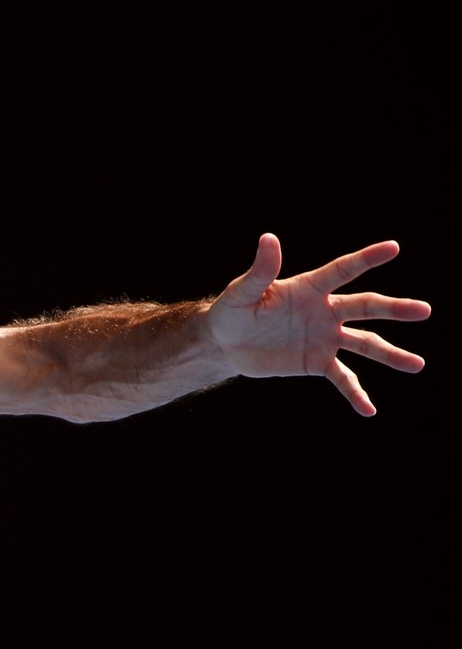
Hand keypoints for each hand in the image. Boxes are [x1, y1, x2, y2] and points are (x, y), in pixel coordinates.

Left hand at [206, 233, 430, 415]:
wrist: (225, 344)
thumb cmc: (232, 311)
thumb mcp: (242, 292)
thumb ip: (260, 271)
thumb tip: (268, 238)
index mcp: (309, 288)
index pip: (343, 270)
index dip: (366, 259)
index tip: (393, 247)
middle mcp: (325, 311)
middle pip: (366, 307)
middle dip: (394, 309)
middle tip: (424, 310)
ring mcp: (324, 338)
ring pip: (365, 344)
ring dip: (390, 355)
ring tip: (417, 365)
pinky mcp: (316, 363)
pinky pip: (342, 378)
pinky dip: (355, 394)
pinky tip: (369, 410)